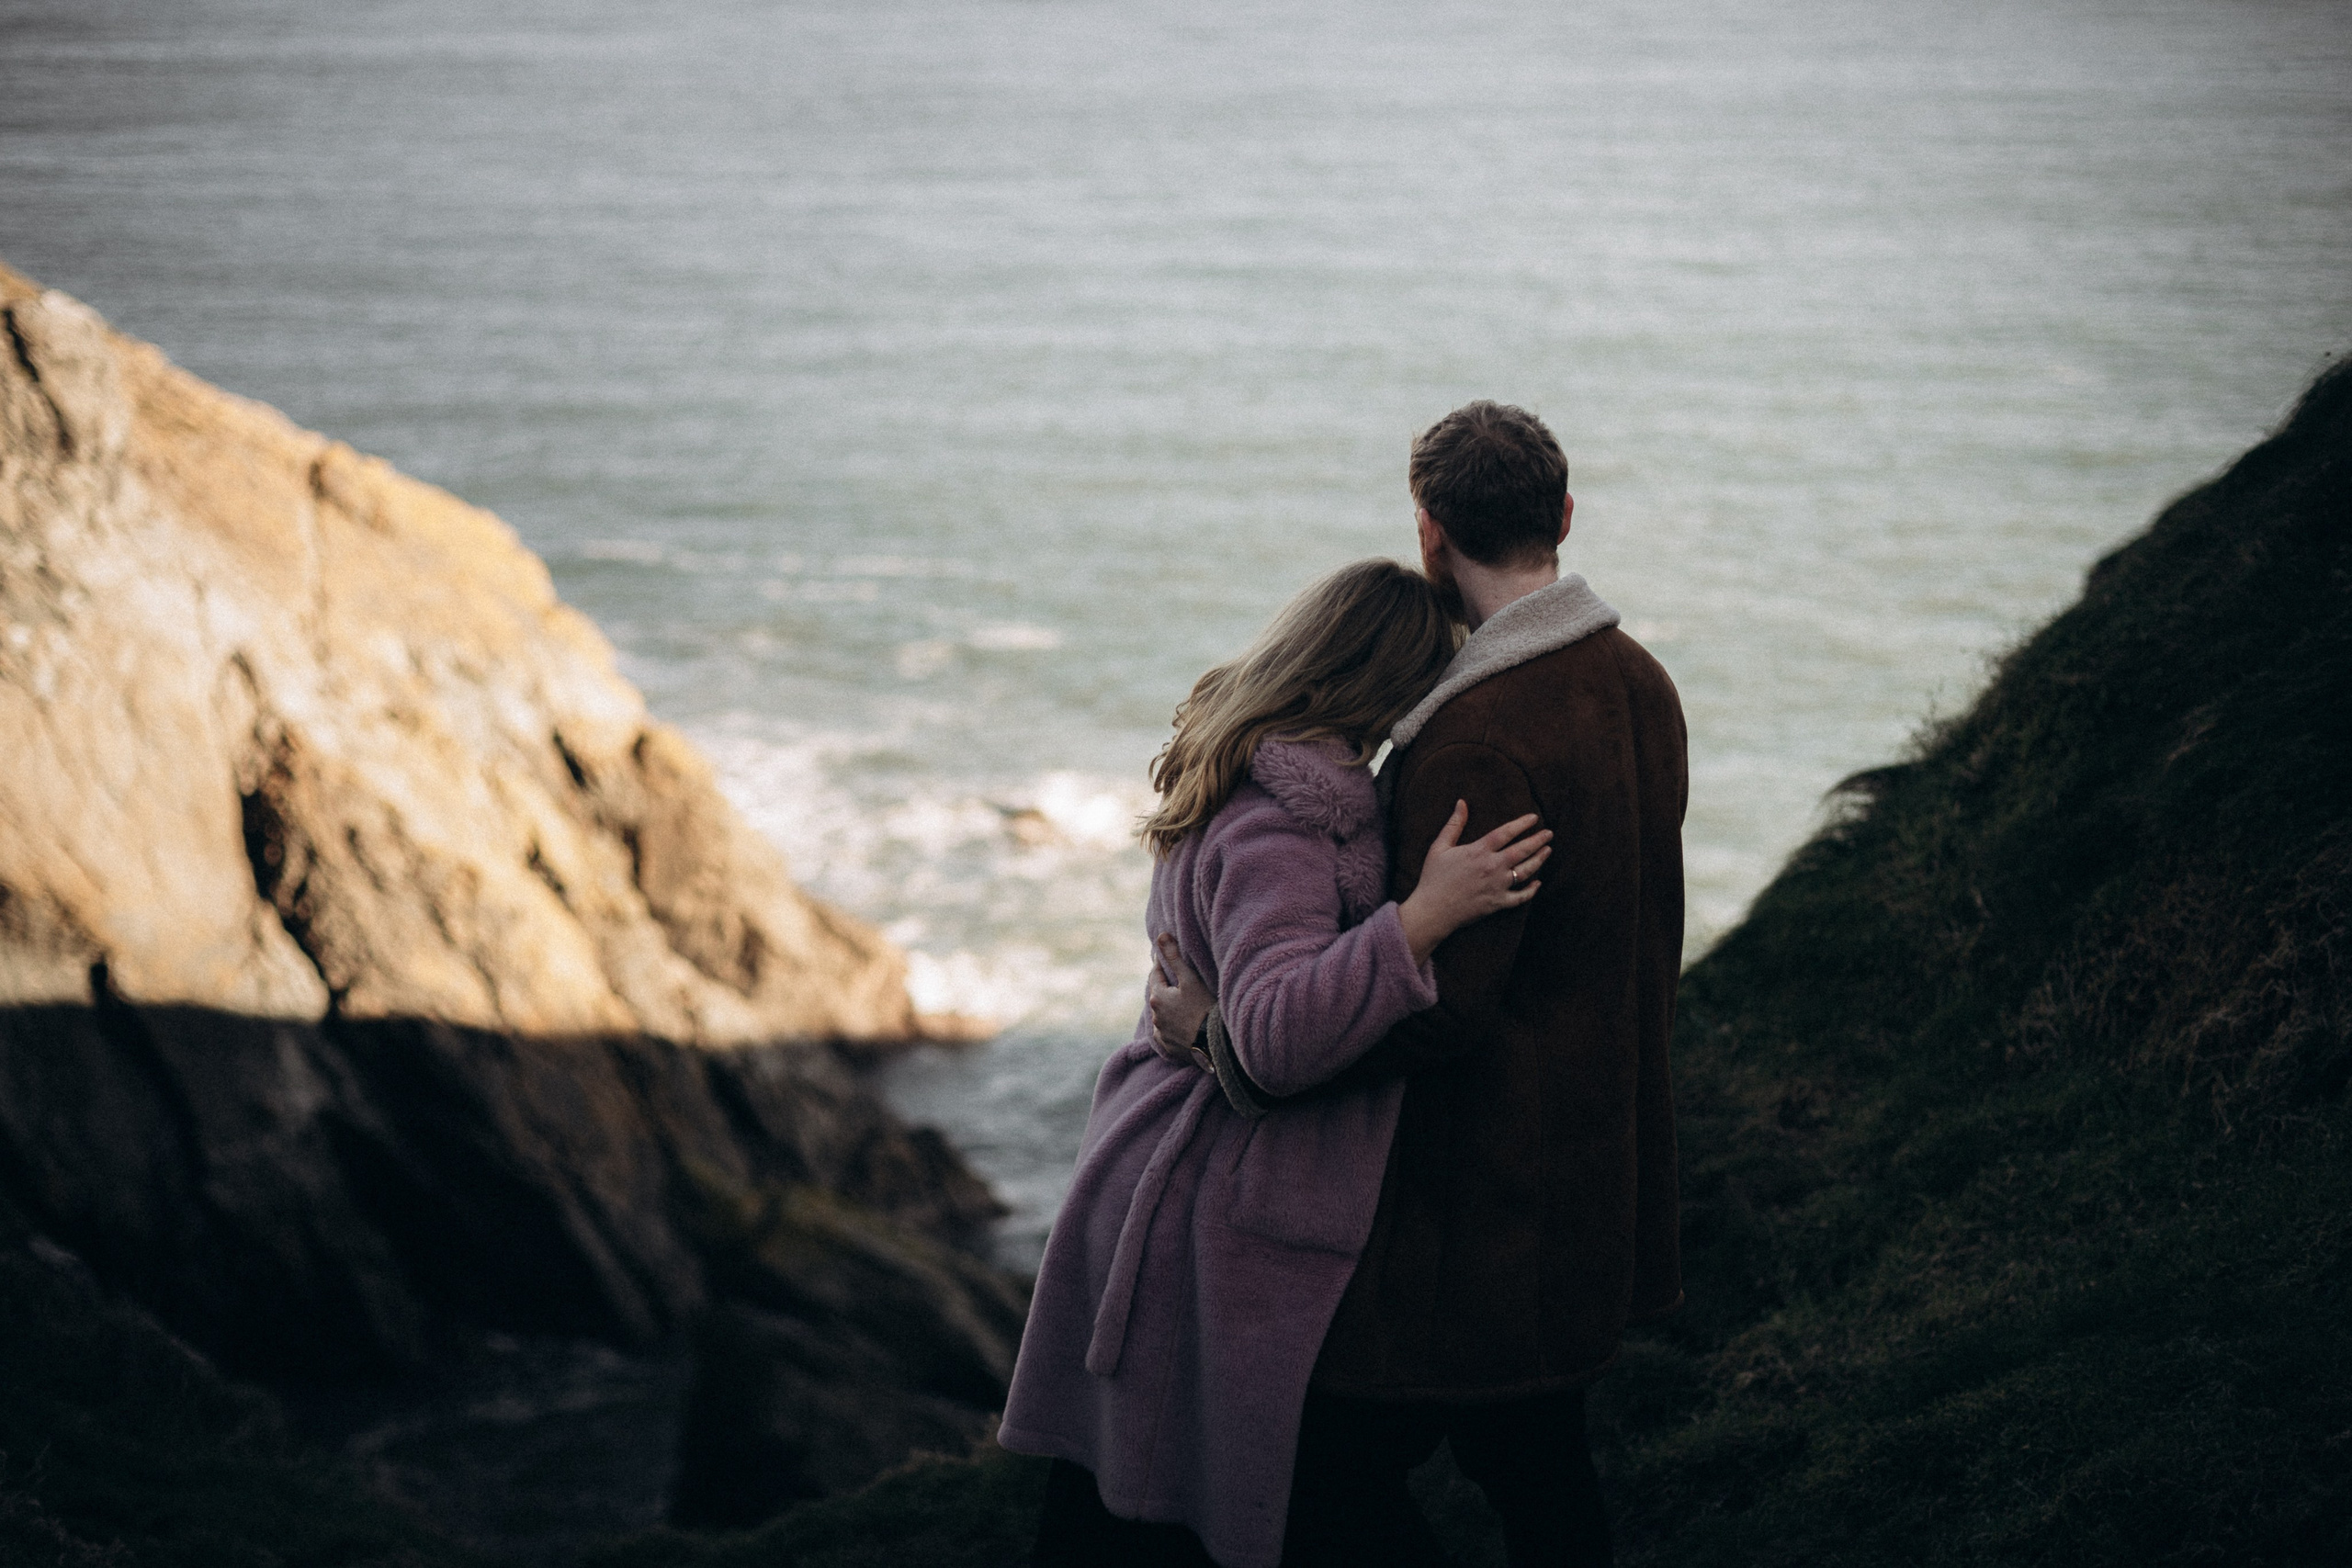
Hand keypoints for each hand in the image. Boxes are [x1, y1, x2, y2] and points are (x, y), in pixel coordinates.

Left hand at [1146, 933, 1214, 1071]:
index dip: (1161, 964)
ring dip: (1169, 1008)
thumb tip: (1161, 935)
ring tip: (1182, 1004)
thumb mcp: (1190, 979)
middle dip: (1166, 987)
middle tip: (1176, 979)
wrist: (1216, 1044)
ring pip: (1163, 1015)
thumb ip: (1174, 957)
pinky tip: (1183, 1025)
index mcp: (1157, 997)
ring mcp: (1162, 1034)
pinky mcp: (1170, 1048)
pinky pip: (1168, 1034)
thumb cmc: (1204, 1008)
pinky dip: (1173, 1027)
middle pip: (1158, 995)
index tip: (1165, 957)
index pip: (1156, 974)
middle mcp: (1155, 1017)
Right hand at [1396, 801, 1550, 964]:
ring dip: (1539, 860)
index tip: (1534, 818)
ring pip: (1526, 871)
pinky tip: (1538, 883)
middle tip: (1549, 833)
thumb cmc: (1433, 878)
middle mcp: (1492, 867)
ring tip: (1548, 851)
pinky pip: (1521, 897)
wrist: (1433, 911)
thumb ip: (1454, 824)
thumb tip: (1461, 802)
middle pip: (1522, 850)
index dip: (1522, 824)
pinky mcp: (1498, 903)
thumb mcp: (1439, 847)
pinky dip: (1532, 890)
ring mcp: (1497, 886)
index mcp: (1478, 851)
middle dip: (1538, 840)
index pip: (1506, 832)